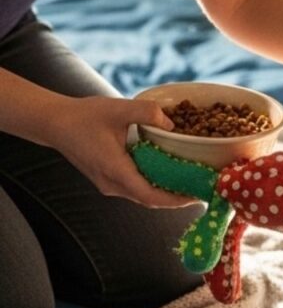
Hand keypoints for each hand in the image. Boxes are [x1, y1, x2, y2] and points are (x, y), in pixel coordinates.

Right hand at [50, 96, 195, 207]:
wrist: (55, 123)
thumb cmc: (85, 116)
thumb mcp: (118, 108)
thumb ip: (147, 112)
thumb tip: (171, 123)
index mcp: (115, 170)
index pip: (150, 196)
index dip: (176, 200)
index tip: (197, 195)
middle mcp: (112, 184)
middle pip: (150, 200)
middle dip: (177, 198)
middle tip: (201, 188)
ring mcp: (108, 185)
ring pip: (143, 196)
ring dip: (166, 192)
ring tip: (191, 182)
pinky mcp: (107, 180)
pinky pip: (135, 189)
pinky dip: (154, 185)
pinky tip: (170, 173)